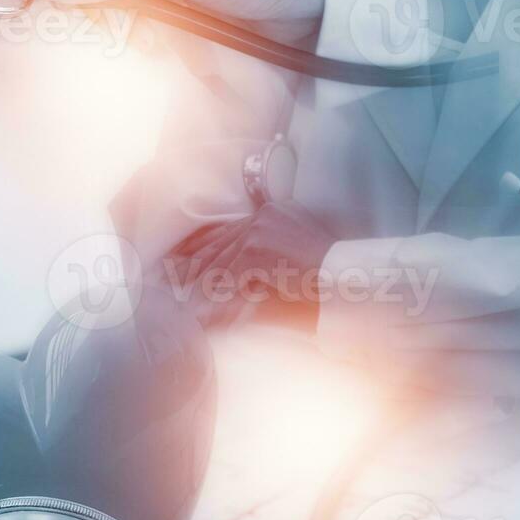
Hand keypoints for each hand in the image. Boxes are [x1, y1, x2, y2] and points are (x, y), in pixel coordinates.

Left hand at [169, 202, 337, 326]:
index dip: (205, 244)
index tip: (184, 255)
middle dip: (197, 263)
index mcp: (272, 212)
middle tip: (172, 275)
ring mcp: (258, 232)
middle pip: (221, 243)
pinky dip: (217, 295)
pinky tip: (202, 307)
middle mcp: (263, 216)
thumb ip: (267, 249)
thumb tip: (238, 267)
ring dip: (203, 282)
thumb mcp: (294, 249)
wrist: (346, 277)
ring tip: (184, 295)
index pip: (231, 229)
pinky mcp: (255, 253)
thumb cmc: (326, 271)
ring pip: (222, 262)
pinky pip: (228, 278)